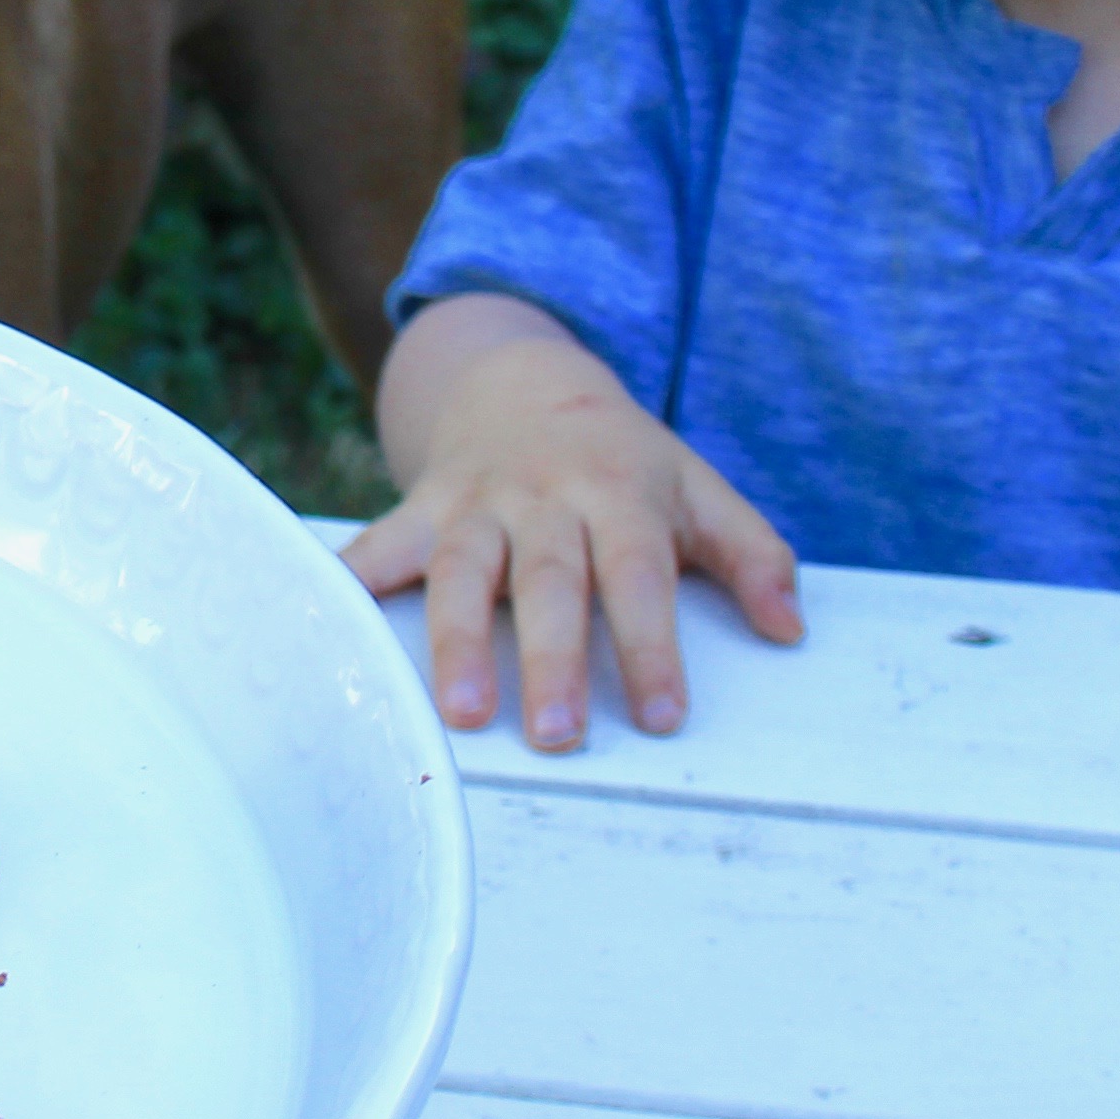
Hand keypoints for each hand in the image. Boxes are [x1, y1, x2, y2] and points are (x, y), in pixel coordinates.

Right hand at [345, 291, 801, 749]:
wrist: (522, 382)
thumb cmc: (622, 460)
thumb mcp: (697, 489)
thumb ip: (751, 554)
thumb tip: (790, 628)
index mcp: (618, 495)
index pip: (638, 574)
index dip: (650, 644)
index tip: (664, 716)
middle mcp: (544, 499)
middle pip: (548, 582)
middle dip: (550, 659)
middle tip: (556, 736)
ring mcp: (475, 504)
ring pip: (462, 570)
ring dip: (456, 642)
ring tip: (461, 714)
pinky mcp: (420, 509)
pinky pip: (378, 547)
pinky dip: (349, 584)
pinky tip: (329, 629)